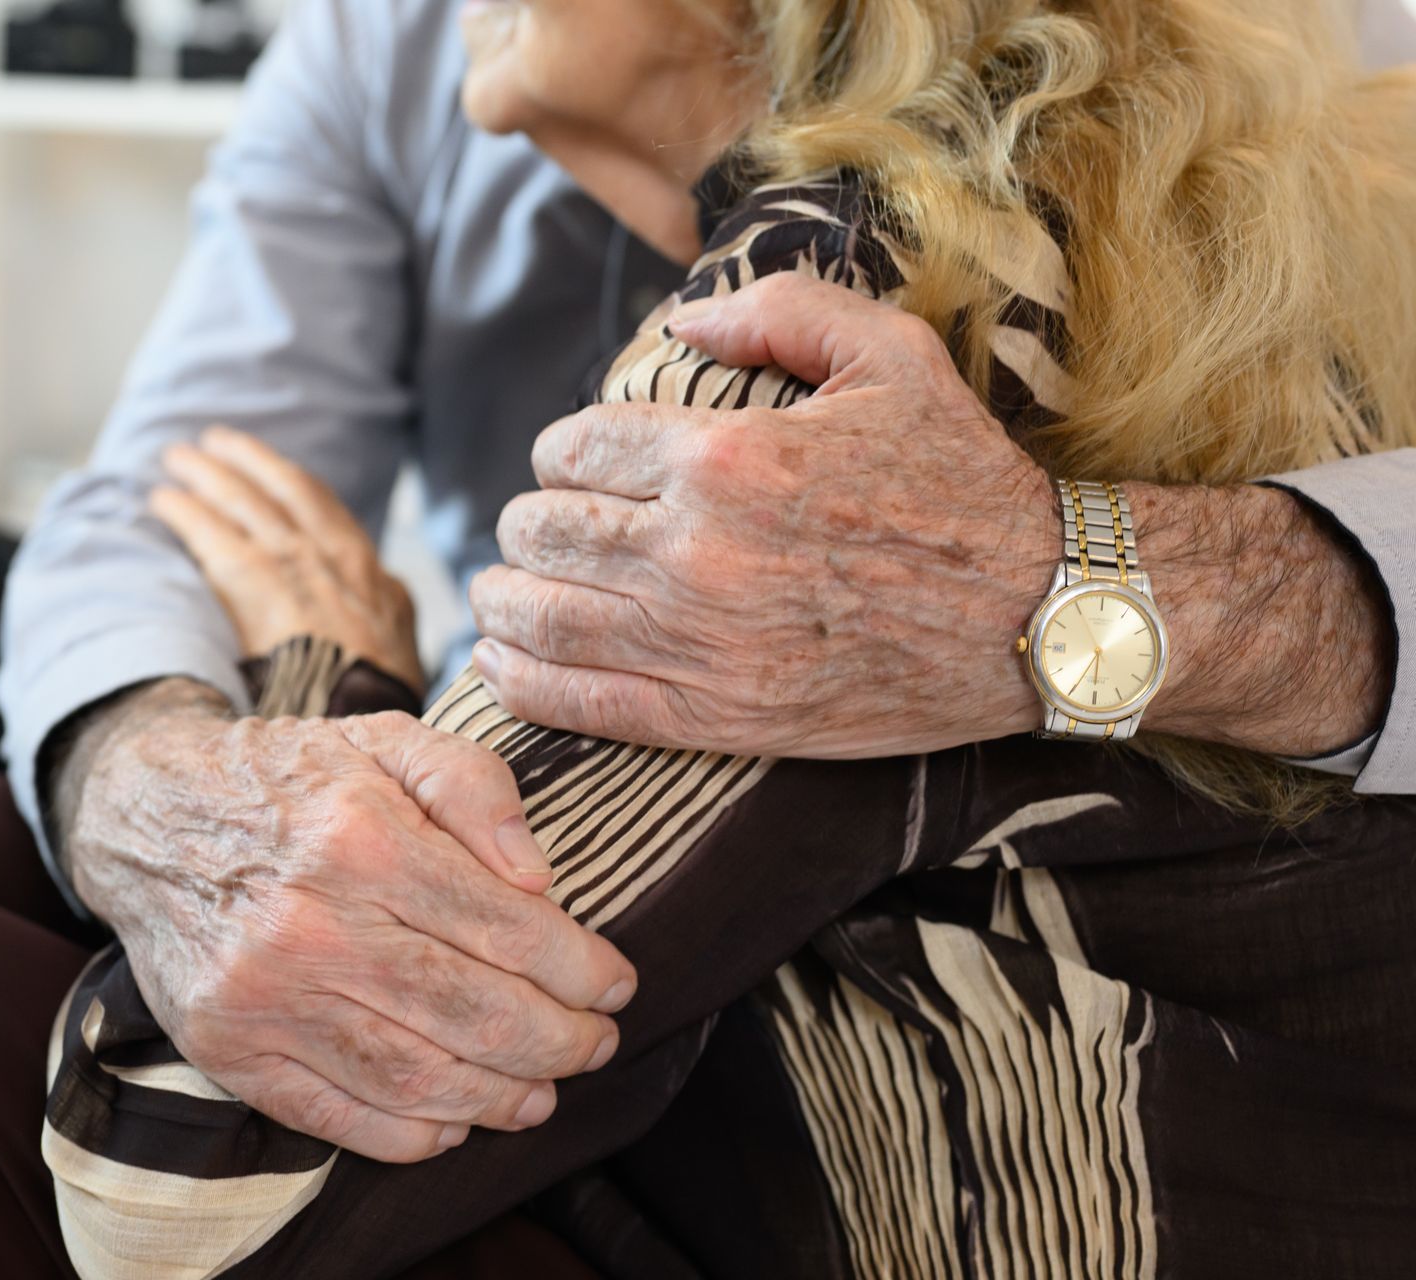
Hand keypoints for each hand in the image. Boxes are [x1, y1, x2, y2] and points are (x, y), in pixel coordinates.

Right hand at [58, 687, 637, 1163]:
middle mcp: (311, 924)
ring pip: (418, 1078)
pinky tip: (458, 1118)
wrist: (147, 815)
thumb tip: (540, 877)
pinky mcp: (231, 1050)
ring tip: (544, 1090)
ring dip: (502, 1097)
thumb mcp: (387, 738)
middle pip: (475, 1013)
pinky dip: (414, 1134)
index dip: (581, 968)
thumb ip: (475, 787)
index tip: (616, 983)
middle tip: (597, 1042)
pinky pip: (341, 1118)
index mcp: (361, 837)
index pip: (508, 927)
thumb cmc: (291, 778)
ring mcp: (265, 996)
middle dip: (561, 1040)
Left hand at [152, 425, 425, 692]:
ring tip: (177, 458)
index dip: (291, 483)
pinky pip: (212, 531)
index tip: (270, 468)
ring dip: (209, 474)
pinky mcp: (258, 580)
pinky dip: (186, 512)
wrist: (361, 714)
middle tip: (216, 440)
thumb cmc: (378, 700)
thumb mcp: (402, 650)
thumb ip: (388, 612)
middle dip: (250, 459)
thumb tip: (387, 592)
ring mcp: (298, 564)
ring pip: (247, 500)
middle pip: (287, 487)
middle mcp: (337, 557)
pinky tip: (161, 500)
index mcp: (374, 576)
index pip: (328, 510)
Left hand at [469, 273, 1057, 758]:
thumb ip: (777, 312)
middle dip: (524, 524)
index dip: (558, 452)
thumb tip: (677, 326)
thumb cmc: (962, 480)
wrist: (1035, 615)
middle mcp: (697, 552)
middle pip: (546, 531)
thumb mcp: (889, 355)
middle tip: (532, 528)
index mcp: (727, 457)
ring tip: (498, 590)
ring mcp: (701, 643)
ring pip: (545, 616)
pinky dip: (522, 682)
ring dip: (503, 599)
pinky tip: (497, 661)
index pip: (578, 448)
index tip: (568, 465)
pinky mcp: (716, 717)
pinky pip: (581, 703)